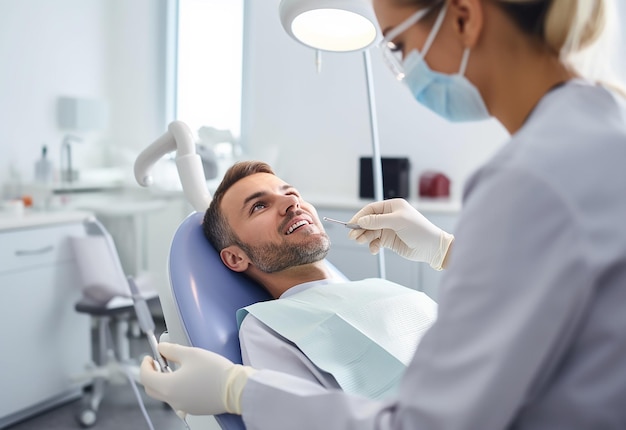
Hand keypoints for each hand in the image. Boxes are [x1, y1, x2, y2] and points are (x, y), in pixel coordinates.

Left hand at [139, 342, 255, 415]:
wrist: (235, 389)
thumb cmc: (215, 371)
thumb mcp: (191, 353)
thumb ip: (172, 349)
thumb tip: (162, 348)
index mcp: (168, 386)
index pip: (145, 377)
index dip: (144, 365)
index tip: (149, 357)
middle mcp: (173, 400)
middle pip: (152, 388)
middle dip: (151, 374)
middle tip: (158, 363)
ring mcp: (183, 407)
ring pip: (165, 395)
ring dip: (164, 381)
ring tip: (175, 368)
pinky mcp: (193, 409)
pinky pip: (178, 399)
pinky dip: (176, 389)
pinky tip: (188, 379)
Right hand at [348, 198, 453, 269]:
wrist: (431, 247)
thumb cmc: (419, 230)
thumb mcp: (397, 221)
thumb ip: (377, 221)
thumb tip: (361, 221)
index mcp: (392, 207)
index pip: (371, 209)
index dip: (360, 216)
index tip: (352, 224)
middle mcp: (389, 217)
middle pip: (369, 221)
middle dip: (360, 228)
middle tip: (352, 236)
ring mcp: (389, 229)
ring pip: (370, 232)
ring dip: (365, 237)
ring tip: (360, 242)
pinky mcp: (389, 241)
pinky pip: (376, 242)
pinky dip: (372, 245)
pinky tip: (374, 249)